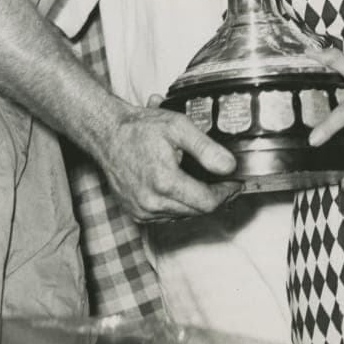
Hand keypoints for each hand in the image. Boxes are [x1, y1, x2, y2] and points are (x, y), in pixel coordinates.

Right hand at [97, 99, 240, 219]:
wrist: (107, 135)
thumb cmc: (140, 129)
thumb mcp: (178, 127)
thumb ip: (206, 148)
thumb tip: (229, 166)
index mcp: (165, 183)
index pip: (207, 202)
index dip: (226, 194)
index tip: (236, 183)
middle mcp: (152, 203)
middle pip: (197, 211)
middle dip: (215, 198)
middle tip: (226, 183)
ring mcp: (142, 211)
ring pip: (182, 215)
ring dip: (196, 202)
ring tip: (205, 183)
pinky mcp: (135, 213)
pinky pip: (166, 216)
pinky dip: (178, 205)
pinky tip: (182, 188)